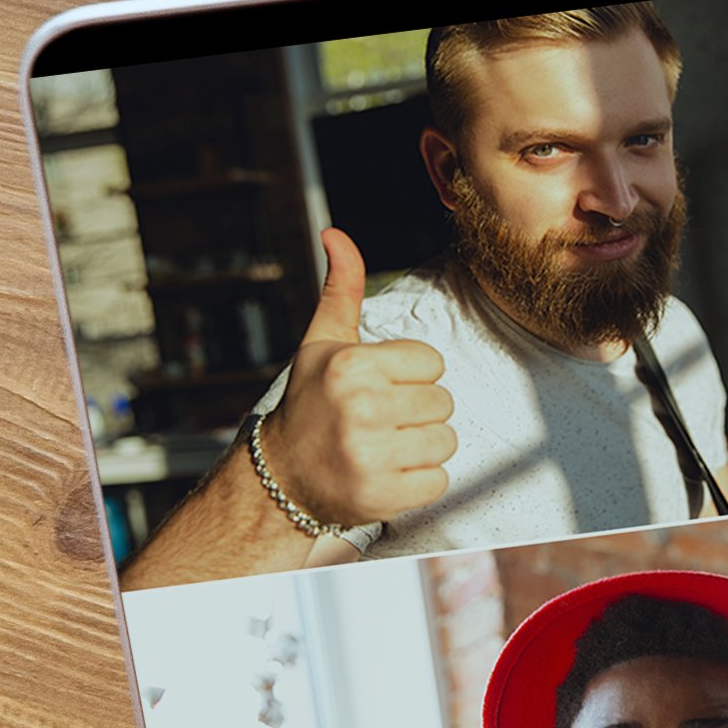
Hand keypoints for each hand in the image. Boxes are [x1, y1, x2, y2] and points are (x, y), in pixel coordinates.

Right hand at [265, 224, 456, 528]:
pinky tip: (386, 474)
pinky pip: (440, 481)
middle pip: (443, 402)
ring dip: (422, 447)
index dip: (411, 376)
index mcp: (352, 365)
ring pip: (446, 441)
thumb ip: (341, 290)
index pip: (433, 362)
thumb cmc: (310, 403)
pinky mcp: (384, 496)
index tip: (378, 389)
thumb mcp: (322, 343)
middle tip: (379, 422)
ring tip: (384, 447)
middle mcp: (362, 407)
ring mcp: (371, 454)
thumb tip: (334, 232)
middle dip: (418, 412)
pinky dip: (420, 482)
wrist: (281, 478)